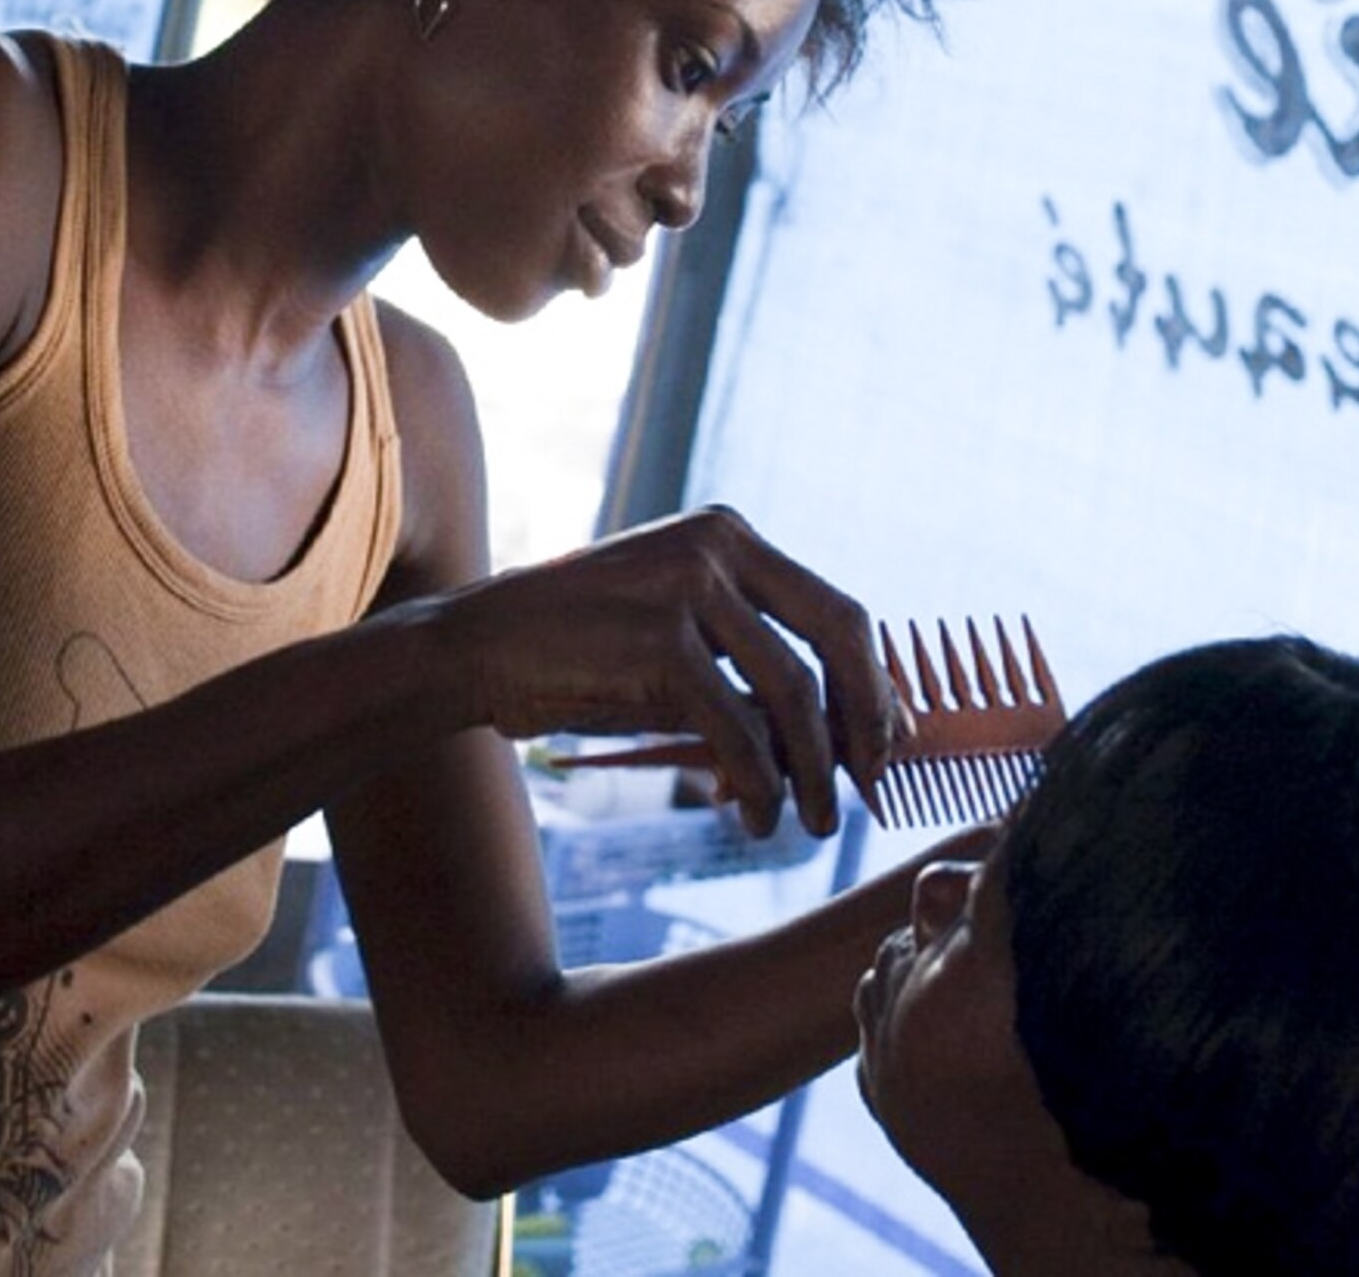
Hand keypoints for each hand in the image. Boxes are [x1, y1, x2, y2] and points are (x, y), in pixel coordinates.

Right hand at [423, 506, 893, 837]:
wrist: (477, 649)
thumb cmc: (581, 656)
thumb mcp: (678, 642)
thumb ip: (751, 667)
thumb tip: (846, 738)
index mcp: (729, 534)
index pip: (838, 609)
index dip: (873, 686)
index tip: (881, 749)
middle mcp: (718, 545)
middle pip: (840, 636)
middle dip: (866, 721)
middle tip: (870, 785)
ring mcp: (688, 587)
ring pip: (794, 694)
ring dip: (813, 772)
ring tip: (811, 823)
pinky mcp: (660, 642)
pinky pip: (739, 728)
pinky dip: (760, 783)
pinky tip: (754, 814)